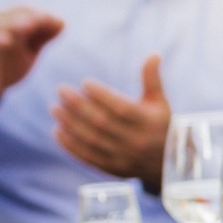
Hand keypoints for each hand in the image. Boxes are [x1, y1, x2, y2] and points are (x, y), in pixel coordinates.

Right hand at [0, 7, 64, 114]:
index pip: (22, 12)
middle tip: (42, 18)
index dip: (39, 15)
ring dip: (11, 25)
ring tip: (27, 26)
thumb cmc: (6, 64)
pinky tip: (5, 41)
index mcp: (4, 21)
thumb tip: (63, 22)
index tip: (57, 21)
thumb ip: (42, 37)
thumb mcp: (28, 50)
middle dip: (27, 16)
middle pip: (9, 16)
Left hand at [53, 56, 169, 188]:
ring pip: (90, 139)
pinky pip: (87, 157)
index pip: (120, 107)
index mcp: (147, 122)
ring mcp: (123, 157)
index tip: (85, 83)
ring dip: (69, 123)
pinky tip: (58, 131)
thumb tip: (153, 54)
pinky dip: (70, 145)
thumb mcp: (160, 102)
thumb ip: (152, 79)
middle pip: (101, 122)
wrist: (167, 165)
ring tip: (55, 108)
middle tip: (61, 90)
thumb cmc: (161, 126)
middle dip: (77, 105)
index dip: (100, 95)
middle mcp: (135, 141)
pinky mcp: (112, 168)